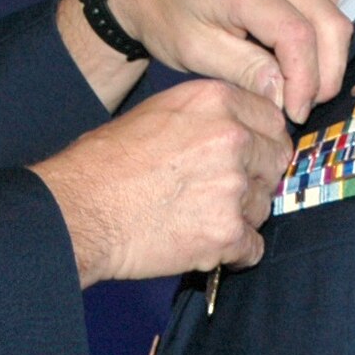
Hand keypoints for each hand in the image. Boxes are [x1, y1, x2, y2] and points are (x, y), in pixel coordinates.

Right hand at [29, 79, 294, 285]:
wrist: (79, 210)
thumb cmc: (105, 163)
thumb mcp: (158, 113)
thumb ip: (207, 117)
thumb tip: (240, 131)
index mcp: (216, 101)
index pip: (272, 120)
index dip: (260, 142)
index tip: (247, 157)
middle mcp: (232, 138)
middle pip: (275, 162)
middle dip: (255, 179)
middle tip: (219, 192)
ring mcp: (233, 187)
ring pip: (265, 206)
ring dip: (240, 216)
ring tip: (197, 217)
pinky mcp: (227, 233)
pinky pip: (253, 248)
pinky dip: (233, 252)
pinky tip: (202, 245)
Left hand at [109, 0, 349, 120]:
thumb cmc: (165, 14)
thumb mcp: (196, 50)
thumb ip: (245, 70)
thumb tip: (287, 97)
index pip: (298, 35)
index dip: (304, 80)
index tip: (294, 114)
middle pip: (330, 24)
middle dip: (326, 74)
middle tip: (303, 109)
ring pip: (332, 18)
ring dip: (326, 60)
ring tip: (300, 95)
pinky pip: (319, 12)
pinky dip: (318, 45)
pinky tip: (296, 73)